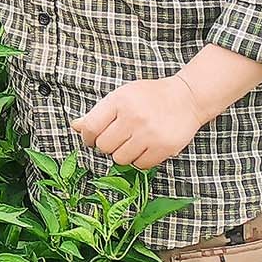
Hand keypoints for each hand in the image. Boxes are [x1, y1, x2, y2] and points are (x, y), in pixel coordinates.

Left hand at [70, 73, 210, 170]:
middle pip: (104, 146)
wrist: (187, 98)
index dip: (88, 137)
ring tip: (132, 142)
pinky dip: (139, 160)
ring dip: (123, 154)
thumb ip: (98, 113)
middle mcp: (133, 117)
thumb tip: (75, 126)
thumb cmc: (150, 96)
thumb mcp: (121, 96)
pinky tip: (144, 148)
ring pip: (120, 159)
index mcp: (119, 101)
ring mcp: (149, 134)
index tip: (92, 139)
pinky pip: (140, 165)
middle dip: (106, 146)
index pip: (91, 128)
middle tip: (116, 139)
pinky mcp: (164, 147)